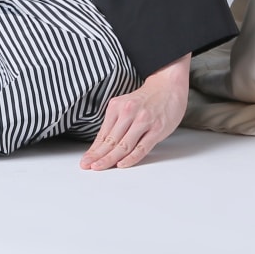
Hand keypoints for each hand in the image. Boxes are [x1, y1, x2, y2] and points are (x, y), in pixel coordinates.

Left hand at [80, 54, 190, 170]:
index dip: (93, 149)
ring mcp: (144, 120)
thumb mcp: (126, 105)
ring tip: (100, 168)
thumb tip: (101, 147)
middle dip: (98, 156)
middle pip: (111, 140)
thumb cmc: (146, 99)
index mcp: (117, 106)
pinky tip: (122, 164)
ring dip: (110, 159)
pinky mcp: (157, 128)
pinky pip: (142, 147)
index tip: (85, 161)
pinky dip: (131, 158)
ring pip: (124, 145)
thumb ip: (116, 124)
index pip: (103, 134)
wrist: (169, 85)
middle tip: (87, 166)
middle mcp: (129, 112)